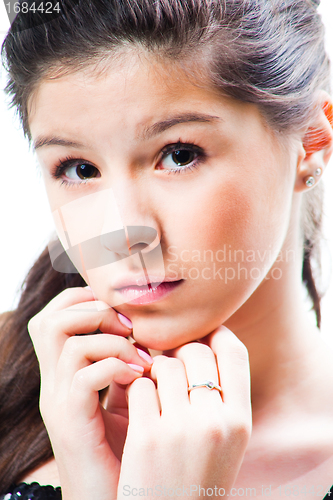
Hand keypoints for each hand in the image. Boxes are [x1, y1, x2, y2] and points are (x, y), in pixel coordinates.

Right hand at [28, 287, 152, 499]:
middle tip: (130, 329)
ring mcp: (59, 402)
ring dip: (111, 340)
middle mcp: (54, 383)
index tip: (127, 316)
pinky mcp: (71, 422)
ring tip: (140, 358)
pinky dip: (115, 367)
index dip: (88, 301)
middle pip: (51, 319)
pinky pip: (83, 377)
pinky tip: (138, 379)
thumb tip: (150, 333)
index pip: (56, 315)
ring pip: (65, 341)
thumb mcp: (127, 399)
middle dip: (95, 311)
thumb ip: (128, 365)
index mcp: (65, 374)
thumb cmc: (125, 449)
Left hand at [117, 326, 251, 497]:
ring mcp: (180, 429)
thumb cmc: (196, 476)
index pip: (234, 353)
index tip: (202, 335)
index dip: (217, 335)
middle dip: (180, 353)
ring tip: (155, 392)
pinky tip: (139, 409)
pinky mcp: (146, 437)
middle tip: (170, 367)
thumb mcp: (226, 441)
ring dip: (155, 372)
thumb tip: (204, 342)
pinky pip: (139, 385)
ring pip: (164, 365)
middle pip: (196, 352)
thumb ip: (222, 397)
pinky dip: (136, 390)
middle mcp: (215, 422)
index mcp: (240, 422)